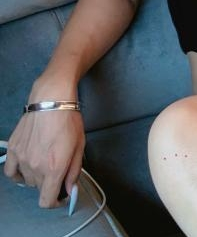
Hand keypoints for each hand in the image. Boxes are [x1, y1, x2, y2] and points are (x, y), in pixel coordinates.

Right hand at [3, 78, 84, 208]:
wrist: (52, 99)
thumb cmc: (69, 120)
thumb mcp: (80, 146)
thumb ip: (74, 171)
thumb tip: (70, 190)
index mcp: (54, 168)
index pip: (47, 201)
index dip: (56, 202)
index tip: (61, 194)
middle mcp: (35, 167)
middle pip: (39, 189)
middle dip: (50, 183)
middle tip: (57, 168)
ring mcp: (22, 159)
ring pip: (27, 180)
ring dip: (36, 176)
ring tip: (45, 160)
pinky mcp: (13, 150)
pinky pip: (11, 171)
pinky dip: (18, 173)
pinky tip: (27, 165)